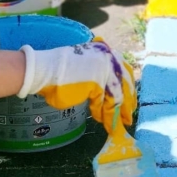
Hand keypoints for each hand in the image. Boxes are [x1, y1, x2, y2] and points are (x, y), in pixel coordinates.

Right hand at [16, 40, 136, 132]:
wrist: (46, 71)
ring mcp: (104, 70)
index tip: (131, 100)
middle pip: (124, 85)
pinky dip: (107, 115)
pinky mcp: (98, 84)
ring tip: (118, 124)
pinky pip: (106, 103)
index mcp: (105, 53)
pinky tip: (105, 122)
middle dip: (127, 103)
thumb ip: (99, 77)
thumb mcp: (86, 71)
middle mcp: (108, 59)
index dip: (129, 88)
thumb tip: (108, 93)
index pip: (124, 72)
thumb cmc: (61, 73)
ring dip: (117, 113)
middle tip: (128, 116)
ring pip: (116, 96)